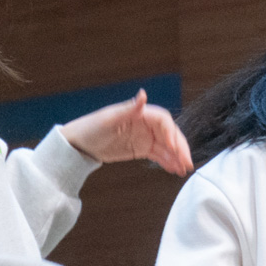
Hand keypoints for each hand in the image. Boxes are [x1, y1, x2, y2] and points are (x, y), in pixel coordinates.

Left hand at [61, 90, 192, 175]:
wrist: (79, 144)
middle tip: (187, 163)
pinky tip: (174, 170)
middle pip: (170, 133)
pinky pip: (159, 155)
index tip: (173, 147)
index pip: (164, 120)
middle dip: (180, 147)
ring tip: (183, 170)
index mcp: (140, 114)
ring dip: (177, 157)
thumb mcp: (109, 119)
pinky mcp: (141, 149)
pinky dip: (168, 162)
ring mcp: (145, 137)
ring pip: (167, 146)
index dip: (171, 132)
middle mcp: (146, 124)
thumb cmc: (91, 128)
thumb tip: (143, 94)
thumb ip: (129, 109)